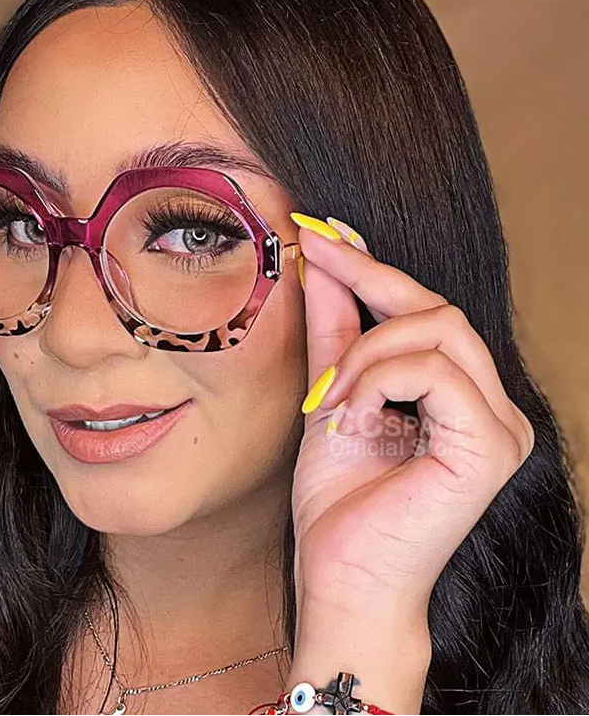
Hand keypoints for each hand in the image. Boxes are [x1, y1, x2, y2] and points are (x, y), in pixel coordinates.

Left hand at [289, 212, 534, 620]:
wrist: (341, 580)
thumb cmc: (339, 504)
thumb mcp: (332, 397)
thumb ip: (335, 331)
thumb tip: (323, 260)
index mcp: (460, 399)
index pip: (426, 311)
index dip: (371, 267)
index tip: (318, 234)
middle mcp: (492, 408)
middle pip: (438, 311)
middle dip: (367, 294)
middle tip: (313, 293)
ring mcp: (500, 428)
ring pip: (436, 332)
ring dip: (366, 356)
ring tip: (331, 402)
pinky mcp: (490, 447)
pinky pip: (433, 372)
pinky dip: (379, 382)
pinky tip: (353, 418)